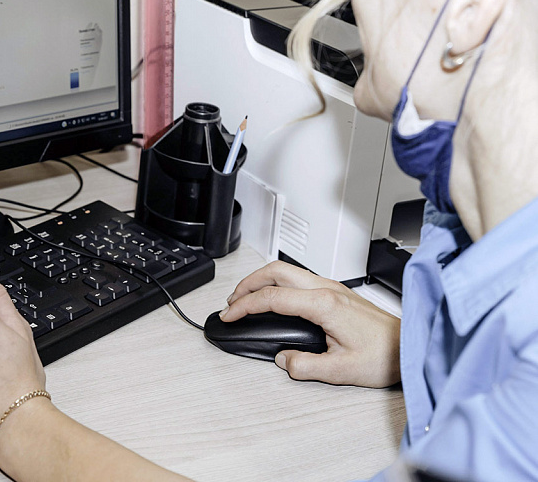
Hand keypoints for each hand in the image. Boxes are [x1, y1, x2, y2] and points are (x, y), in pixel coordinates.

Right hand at [222, 261, 399, 387]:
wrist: (411, 347)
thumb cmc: (385, 355)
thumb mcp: (342, 370)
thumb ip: (305, 366)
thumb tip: (283, 359)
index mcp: (324, 304)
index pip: (272, 297)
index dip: (245, 305)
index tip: (230, 315)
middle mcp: (327, 289)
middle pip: (275, 270)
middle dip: (247, 283)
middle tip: (232, 301)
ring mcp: (332, 287)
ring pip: (286, 270)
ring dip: (261, 280)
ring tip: (246, 298)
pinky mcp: (336, 292)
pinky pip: (298, 278)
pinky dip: (277, 284)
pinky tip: (274, 299)